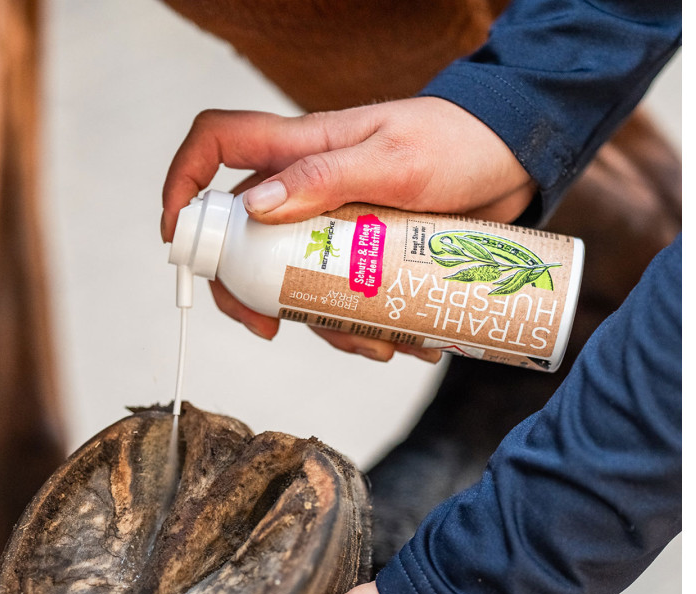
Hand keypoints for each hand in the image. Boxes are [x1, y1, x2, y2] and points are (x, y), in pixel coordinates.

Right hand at [161, 98, 534, 360]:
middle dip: (248, 291)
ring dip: (325, 325)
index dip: (184, 183)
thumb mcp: (395, 159)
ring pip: (296, 281)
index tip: (179, 238)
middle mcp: (306, 188)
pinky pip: (343, 298)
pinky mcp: (365, 255)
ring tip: (381, 349)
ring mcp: (333, 225)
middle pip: (243, 239)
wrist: (516, 162)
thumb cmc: (458, 143)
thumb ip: (326, 175)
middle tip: (270, 329)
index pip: (218, 146)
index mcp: (301, 148)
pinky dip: (366, 328)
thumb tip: (256, 207)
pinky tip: (405, 345)